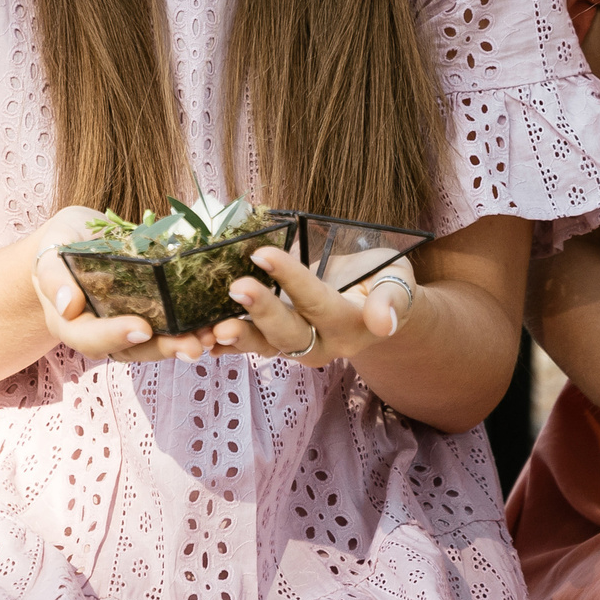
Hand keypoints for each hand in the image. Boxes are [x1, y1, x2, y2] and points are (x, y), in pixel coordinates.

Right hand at [31, 205, 226, 361]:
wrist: (74, 236)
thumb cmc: (58, 242)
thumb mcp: (49, 251)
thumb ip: (53, 276)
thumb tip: (69, 304)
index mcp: (70, 322)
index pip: (89, 338)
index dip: (115, 336)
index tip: (142, 328)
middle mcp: (99, 331)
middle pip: (129, 351)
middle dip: (162, 349)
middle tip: (193, 347)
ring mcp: (124, 324)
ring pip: (153, 345)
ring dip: (183, 343)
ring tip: (211, 337)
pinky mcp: (147, 313)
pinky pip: (167, 327)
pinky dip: (191, 326)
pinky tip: (215, 322)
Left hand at [207, 247, 415, 363]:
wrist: (376, 303)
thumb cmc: (385, 283)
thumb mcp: (398, 282)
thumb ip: (392, 299)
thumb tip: (385, 322)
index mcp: (350, 326)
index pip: (317, 301)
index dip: (291, 279)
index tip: (263, 253)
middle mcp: (322, 344)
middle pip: (288, 333)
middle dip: (261, 311)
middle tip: (234, 286)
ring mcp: (297, 346)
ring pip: (265, 346)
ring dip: (237, 336)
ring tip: (211, 328)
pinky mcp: (277, 341)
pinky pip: (250, 345)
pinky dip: (226, 343)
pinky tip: (201, 337)